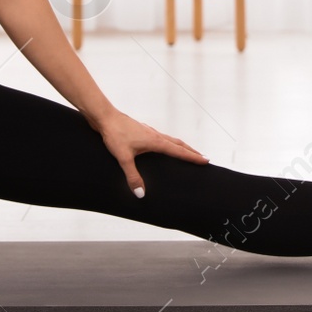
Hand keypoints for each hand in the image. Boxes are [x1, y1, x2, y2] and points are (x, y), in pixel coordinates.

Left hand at [88, 107, 208, 197]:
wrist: (105, 117)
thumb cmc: (115, 134)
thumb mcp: (124, 157)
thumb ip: (133, 176)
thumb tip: (141, 194)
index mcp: (156, 141)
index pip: (179, 151)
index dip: (193, 157)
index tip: (206, 160)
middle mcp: (155, 135)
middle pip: (178, 144)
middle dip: (191, 151)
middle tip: (202, 157)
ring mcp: (148, 132)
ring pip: (170, 140)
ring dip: (180, 147)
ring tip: (186, 153)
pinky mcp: (141, 131)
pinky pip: (160, 138)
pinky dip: (167, 144)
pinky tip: (161, 148)